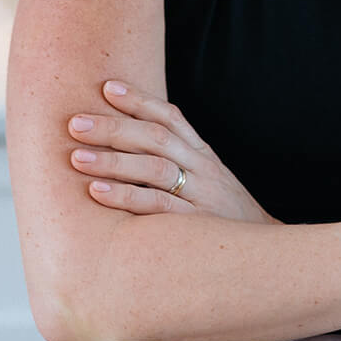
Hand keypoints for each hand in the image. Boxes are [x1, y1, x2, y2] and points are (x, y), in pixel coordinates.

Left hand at [66, 81, 278, 223]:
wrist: (265, 253)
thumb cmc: (225, 217)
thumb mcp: (209, 182)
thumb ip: (177, 163)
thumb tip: (130, 149)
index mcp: (203, 155)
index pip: (171, 117)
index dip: (140, 100)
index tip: (107, 87)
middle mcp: (203, 169)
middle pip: (155, 137)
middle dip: (113, 127)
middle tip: (75, 123)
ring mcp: (201, 195)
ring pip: (154, 167)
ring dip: (113, 160)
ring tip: (76, 157)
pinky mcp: (196, 224)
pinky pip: (157, 206)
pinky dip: (126, 196)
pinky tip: (97, 191)